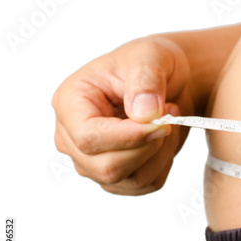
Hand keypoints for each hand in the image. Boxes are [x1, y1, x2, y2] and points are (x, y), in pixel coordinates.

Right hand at [52, 36, 193, 194]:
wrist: (167, 80)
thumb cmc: (151, 63)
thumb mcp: (151, 56)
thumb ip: (146, 80)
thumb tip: (143, 113)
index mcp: (70, 103)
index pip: (88, 138)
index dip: (128, 137)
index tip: (163, 122)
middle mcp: (73, 137)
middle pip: (106, 167)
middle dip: (149, 147)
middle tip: (170, 115)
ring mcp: (92, 161)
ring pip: (129, 181)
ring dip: (161, 153)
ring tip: (169, 121)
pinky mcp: (116, 176)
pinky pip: (146, 184)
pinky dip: (164, 163)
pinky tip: (165, 138)